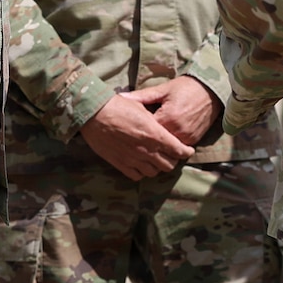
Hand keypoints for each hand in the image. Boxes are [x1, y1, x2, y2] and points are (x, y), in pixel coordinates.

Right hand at [80, 93, 194, 180]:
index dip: (185, 152)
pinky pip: (137, 176)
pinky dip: (142, 172)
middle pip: (168, 164)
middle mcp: (147, 150)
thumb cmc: (118, 106)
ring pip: (154, 172)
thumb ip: (154, 121)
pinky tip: (141, 164)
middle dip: (172, 159)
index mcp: (155, 135)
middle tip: (171, 154)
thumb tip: (160, 125)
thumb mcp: (142, 108)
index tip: (187, 150)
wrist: (94, 114)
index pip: (178, 150)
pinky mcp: (120, 164)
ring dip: (157, 166)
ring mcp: (133, 159)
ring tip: (156, 159)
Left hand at [123, 76, 220, 145]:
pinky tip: (164, 139)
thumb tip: (121, 97)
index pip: (147, 130)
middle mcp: (178, 131)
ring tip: (150, 138)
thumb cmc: (185, 87)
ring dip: (159, 144)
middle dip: (147, 139)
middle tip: (138, 133)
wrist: (210, 90)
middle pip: (156, 142)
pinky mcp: (194, 140)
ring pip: (167, 148)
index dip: (138, 128)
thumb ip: (142, 96)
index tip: (132, 125)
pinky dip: (170, 145)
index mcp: (168, 118)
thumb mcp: (163, 90)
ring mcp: (187, 138)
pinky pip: (178, 148)